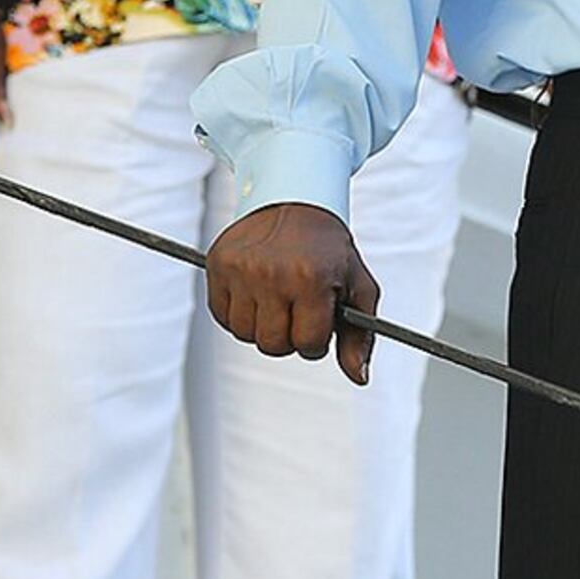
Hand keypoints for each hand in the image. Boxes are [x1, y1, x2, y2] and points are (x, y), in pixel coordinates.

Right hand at [205, 202, 381, 384]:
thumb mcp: (357, 286)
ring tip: (277, 299)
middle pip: (273, 345)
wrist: (295, 199)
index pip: (308, 343)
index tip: (319, 321)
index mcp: (310, 279)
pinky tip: (256, 292)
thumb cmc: (329, 250)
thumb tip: (359, 378)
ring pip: (245, 334)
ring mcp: (241, 268)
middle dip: (289, 337)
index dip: (317, 339)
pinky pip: (222, 316)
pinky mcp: (218, 263)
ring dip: (263, 326)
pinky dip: (239, 314)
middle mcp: (272, 273)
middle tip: (297, 310)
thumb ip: (360, 336)